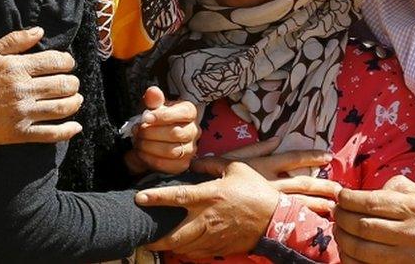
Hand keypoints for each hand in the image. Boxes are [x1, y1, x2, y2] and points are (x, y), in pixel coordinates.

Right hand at [0, 27, 82, 155]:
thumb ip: (14, 40)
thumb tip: (39, 31)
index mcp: (16, 68)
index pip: (55, 62)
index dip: (68, 62)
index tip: (68, 64)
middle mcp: (23, 90)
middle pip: (63, 85)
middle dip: (74, 82)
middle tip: (72, 83)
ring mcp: (23, 113)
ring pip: (62, 108)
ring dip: (75, 102)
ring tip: (76, 99)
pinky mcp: (20, 133)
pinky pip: (50, 134)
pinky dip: (67, 130)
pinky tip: (75, 126)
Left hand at [126, 87, 199, 174]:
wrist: (147, 140)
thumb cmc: (152, 121)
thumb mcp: (150, 106)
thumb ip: (152, 99)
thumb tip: (153, 92)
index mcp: (189, 112)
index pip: (184, 113)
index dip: (164, 116)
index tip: (145, 118)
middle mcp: (194, 130)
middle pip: (176, 133)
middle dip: (152, 133)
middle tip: (137, 131)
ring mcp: (190, 149)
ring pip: (172, 151)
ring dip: (150, 147)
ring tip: (138, 142)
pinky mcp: (183, 165)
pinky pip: (169, 166)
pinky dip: (152, 160)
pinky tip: (142, 153)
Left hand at [136, 161, 278, 258]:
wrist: (276, 220)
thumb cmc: (256, 191)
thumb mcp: (236, 168)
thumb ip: (212, 163)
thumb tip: (195, 161)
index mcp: (209, 195)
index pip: (177, 196)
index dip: (156, 197)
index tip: (139, 198)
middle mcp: (206, 218)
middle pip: (174, 234)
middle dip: (155, 238)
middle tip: (142, 235)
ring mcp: (212, 236)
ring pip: (182, 246)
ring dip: (169, 245)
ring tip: (157, 241)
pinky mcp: (218, 247)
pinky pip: (195, 253)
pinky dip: (185, 250)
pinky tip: (180, 245)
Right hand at [194, 152, 339, 214]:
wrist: (200, 202)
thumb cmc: (213, 178)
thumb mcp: (232, 159)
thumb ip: (256, 149)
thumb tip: (277, 138)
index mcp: (263, 166)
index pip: (292, 158)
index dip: (311, 156)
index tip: (328, 156)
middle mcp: (269, 185)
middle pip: (303, 185)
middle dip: (324, 187)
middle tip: (342, 190)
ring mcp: (267, 204)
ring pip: (299, 206)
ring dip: (319, 207)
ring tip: (337, 209)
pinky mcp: (263, 221)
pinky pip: (287, 222)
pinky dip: (302, 224)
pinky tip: (315, 227)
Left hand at [333, 175, 414, 262]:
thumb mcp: (414, 192)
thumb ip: (389, 186)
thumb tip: (359, 194)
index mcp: (414, 209)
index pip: (371, 203)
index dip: (347, 200)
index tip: (339, 197)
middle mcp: (411, 234)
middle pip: (363, 227)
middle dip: (341, 219)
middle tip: (335, 213)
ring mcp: (406, 257)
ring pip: (361, 251)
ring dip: (342, 239)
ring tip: (338, 230)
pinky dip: (349, 259)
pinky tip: (346, 249)